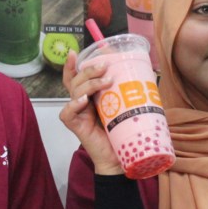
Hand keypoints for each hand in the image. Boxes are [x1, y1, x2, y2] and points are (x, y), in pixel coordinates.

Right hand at [60, 50, 123, 174]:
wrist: (120, 156)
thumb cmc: (123, 130)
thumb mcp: (125, 104)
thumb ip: (126, 88)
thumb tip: (140, 67)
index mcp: (91, 95)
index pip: (77, 76)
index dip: (74, 64)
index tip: (75, 51)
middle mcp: (81, 102)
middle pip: (76, 80)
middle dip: (89, 70)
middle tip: (105, 66)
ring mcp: (77, 113)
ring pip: (74, 91)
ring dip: (89, 83)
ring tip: (106, 81)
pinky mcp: (76, 126)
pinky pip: (67, 113)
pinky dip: (73, 105)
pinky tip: (83, 101)